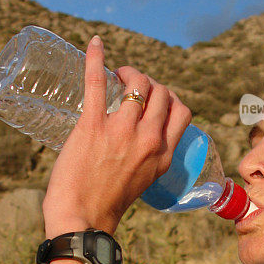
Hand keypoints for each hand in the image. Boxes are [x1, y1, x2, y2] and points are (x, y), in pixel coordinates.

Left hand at [42, 35, 191, 237]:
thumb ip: (146, 158)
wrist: (82, 220)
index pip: (181, 111)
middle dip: (149, 81)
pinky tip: (94, 44)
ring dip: (130, 72)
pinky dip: (96, 59)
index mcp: (163, 154)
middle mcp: (149, 138)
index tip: (153, 98)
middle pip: (161, 92)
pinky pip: (97, 82)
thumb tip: (135, 141)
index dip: (169, 97)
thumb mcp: (142, 181)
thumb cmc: (105, 204)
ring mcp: (122, 130)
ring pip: (139, 83)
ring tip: (117, 74)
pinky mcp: (92, 125)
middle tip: (130, 84)